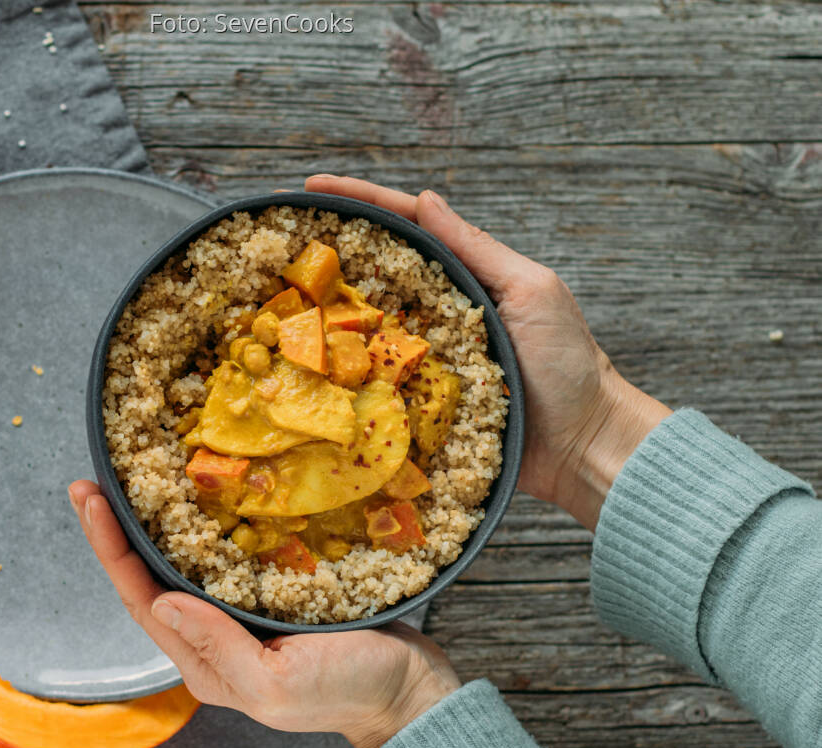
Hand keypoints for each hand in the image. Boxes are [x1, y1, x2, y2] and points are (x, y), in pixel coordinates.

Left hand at [69, 480, 460, 747]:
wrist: (408, 690)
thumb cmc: (347, 691)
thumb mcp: (278, 683)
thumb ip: (219, 647)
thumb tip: (161, 601)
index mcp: (204, 661)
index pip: (141, 599)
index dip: (110, 549)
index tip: (90, 500)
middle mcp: (213, 637)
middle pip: (151, 578)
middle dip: (118, 530)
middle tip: (94, 481)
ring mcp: (240, 615)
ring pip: (183, 563)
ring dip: (154, 523)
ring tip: (133, 480)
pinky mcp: (272, 593)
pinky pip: (225, 554)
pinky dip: (204, 522)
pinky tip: (202, 493)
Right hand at [305, 175, 671, 530]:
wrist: (582, 448)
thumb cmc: (569, 367)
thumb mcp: (531, 293)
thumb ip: (477, 250)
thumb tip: (426, 200)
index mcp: (464, 279)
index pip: (405, 228)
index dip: (360, 201)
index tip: (311, 187)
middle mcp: (436, 317)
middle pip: (373, 274)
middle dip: (327, 254)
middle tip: (278, 238)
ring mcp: (423, 363)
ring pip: (363, 332)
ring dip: (322, 317)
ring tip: (276, 298)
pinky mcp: (417, 410)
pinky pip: (372, 389)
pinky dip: (339, 379)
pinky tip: (305, 371)